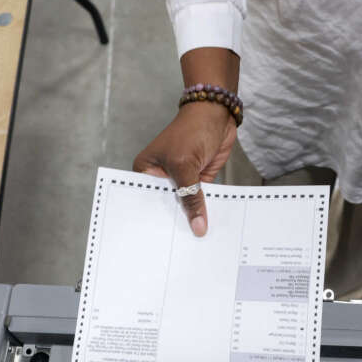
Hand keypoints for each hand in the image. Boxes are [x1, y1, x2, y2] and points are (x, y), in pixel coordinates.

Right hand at [133, 97, 236, 236]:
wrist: (216, 114)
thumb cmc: (192, 130)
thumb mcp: (186, 166)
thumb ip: (191, 197)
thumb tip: (197, 226)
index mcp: (145, 171)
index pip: (147, 200)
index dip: (154, 220)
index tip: (159, 242)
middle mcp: (160, 177)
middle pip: (166, 206)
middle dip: (174, 222)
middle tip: (179, 248)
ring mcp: (180, 179)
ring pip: (185, 205)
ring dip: (192, 217)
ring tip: (196, 241)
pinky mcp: (198, 180)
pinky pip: (201, 201)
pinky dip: (205, 211)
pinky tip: (209, 227)